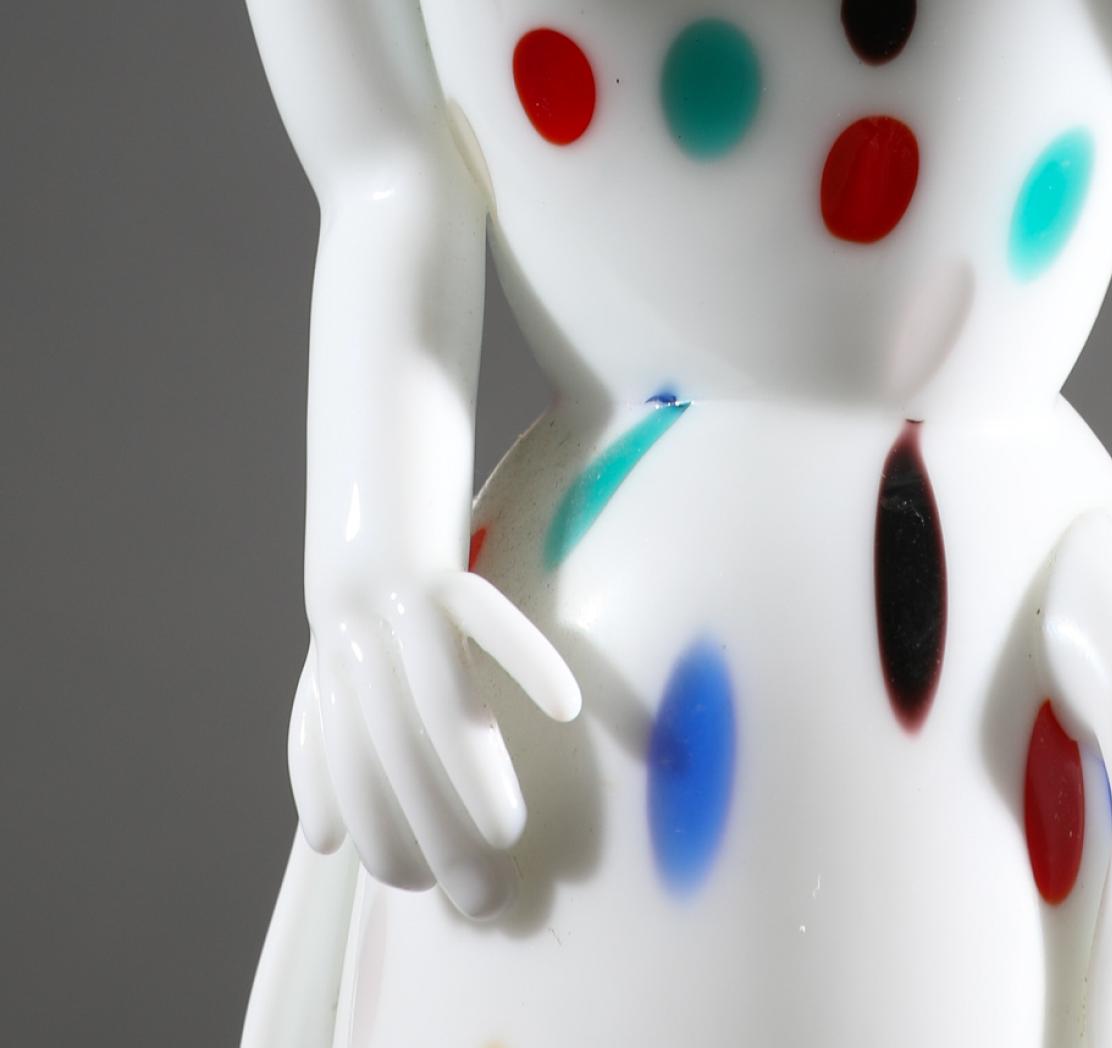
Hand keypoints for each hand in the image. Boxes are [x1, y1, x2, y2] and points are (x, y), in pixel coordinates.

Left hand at [290, 571, 580, 916]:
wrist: (363, 442)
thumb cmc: (366, 564)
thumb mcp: (329, 649)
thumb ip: (319, 740)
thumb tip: (321, 842)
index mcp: (335, 667)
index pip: (353, 772)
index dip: (383, 835)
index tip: (425, 887)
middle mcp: (358, 640)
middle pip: (393, 750)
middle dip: (434, 832)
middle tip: (482, 898)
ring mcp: (398, 598)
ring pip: (436, 698)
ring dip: (470, 773)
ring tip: (508, 833)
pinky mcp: (442, 558)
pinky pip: (486, 612)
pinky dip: (525, 658)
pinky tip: (561, 706)